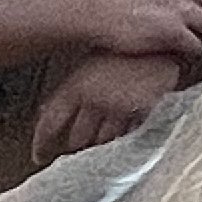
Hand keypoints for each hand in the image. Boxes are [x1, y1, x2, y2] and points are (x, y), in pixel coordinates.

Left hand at [35, 48, 185, 162]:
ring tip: (104, 148)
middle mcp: (95, 100)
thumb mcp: (94, 65)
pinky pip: (127, 138)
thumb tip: (53, 112)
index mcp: (77, 85)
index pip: (50, 122)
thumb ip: (76, 90)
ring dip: (102, 146)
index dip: (42, 143)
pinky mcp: (141, 115)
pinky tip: (126, 137)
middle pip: (77, 137)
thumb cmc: (127, 52)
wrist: (163, 44)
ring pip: (103, 141)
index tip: (39, 156)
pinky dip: (123, 141)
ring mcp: (119, 109)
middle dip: (77, 147)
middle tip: (77, 153)